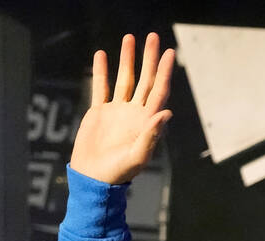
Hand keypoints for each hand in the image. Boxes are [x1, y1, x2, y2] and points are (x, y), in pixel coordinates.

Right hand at [70, 33, 173, 184]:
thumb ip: (151, 135)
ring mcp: (117, 111)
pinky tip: (102, 55)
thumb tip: (166, 112)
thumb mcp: (138, 156)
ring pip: (124, 79)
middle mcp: (135, 113)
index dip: (164, 72)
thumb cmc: (119, 172)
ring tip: (129, 38)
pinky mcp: (100, 112)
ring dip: (127, 59)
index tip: (169, 53)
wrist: (94, 178)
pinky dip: (101, 71)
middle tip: (153, 37)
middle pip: (145, 80)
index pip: (159, 91)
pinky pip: (101, 87)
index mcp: (146, 121)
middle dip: (149, 59)